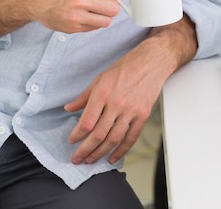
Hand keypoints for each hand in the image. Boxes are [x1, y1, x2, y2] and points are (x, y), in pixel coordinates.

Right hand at [28, 0, 123, 32]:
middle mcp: (79, 0)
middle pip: (114, 7)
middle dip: (111, 0)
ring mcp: (76, 17)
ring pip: (107, 20)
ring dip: (103, 12)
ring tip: (93, 4)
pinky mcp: (73, 28)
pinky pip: (95, 27)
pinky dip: (94, 20)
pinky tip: (85, 11)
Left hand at [65, 15, 197, 164]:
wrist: (151, 61)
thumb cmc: (126, 67)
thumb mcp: (100, 78)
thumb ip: (84, 96)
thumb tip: (69, 108)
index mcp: (103, 93)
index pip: (86, 121)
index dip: (77, 135)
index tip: (71, 140)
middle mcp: (116, 103)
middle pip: (98, 134)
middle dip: (85, 150)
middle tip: (77, 158)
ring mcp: (131, 110)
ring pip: (113, 139)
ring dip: (100, 153)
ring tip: (91, 160)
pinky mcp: (143, 115)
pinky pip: (131, 138)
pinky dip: (121, 151)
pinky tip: (112, 157)